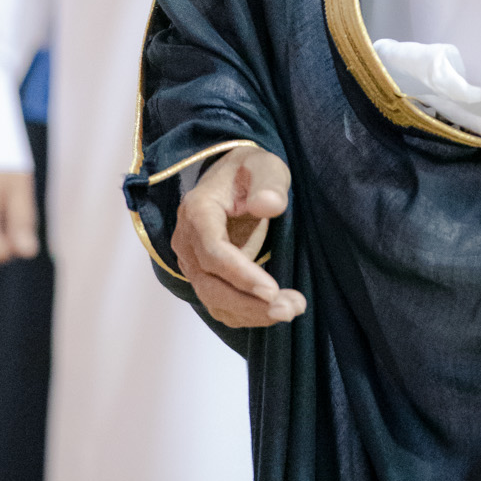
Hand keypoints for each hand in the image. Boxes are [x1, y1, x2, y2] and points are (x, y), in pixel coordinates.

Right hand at [172, 145, 302, 328]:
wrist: (236, 178)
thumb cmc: (251, 171)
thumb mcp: (265, 166)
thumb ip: (268, 183)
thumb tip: (267, 206)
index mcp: (197, 210)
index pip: (213, 251)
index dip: (240, 274)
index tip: (272, 290)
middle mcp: (187, 241)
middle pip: (210, 284)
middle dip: (249, 303)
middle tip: (291, 308)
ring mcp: (193, 261)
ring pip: (214, 300)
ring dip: (252, 313)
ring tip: (293, 309)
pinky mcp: (204, 275)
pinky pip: (219, 304)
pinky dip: (246, 314)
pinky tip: (275, 311)